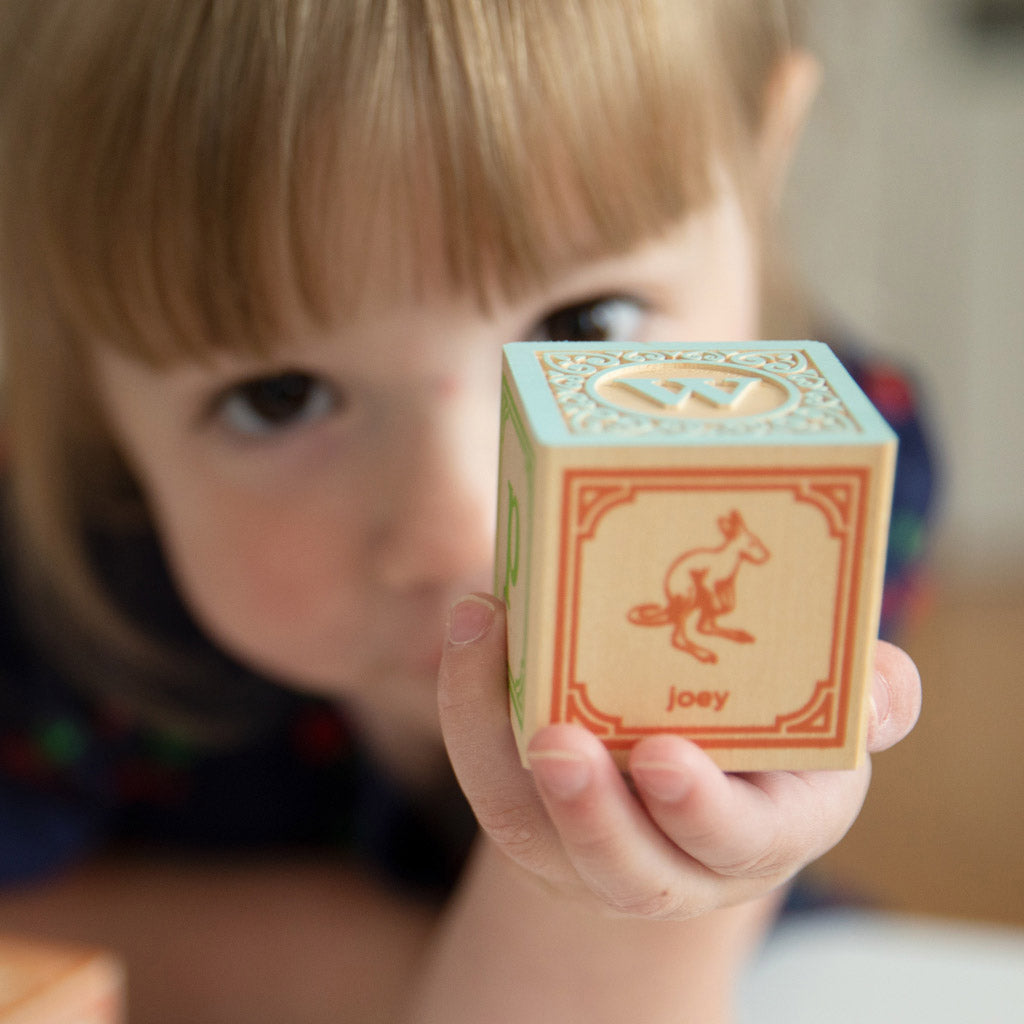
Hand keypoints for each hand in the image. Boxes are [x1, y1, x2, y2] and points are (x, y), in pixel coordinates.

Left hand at [438, 593, 920, 919]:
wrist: (692, 782)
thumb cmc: (771, 745)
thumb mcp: (829, 724)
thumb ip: (870, 703)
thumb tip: (882, 680)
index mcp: (759, 830)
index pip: (737, 840)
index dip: (700, 809)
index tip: (662, 758)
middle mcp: (672, 862)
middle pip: (626, 866)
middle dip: (590, 810)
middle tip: (558, 739)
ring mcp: (591, 849)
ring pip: (535, 830)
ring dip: (498, 743)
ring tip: (486, 638)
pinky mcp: (530, 814)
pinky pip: (488, 777)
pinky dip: (470, 706)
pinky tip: (475, 625)